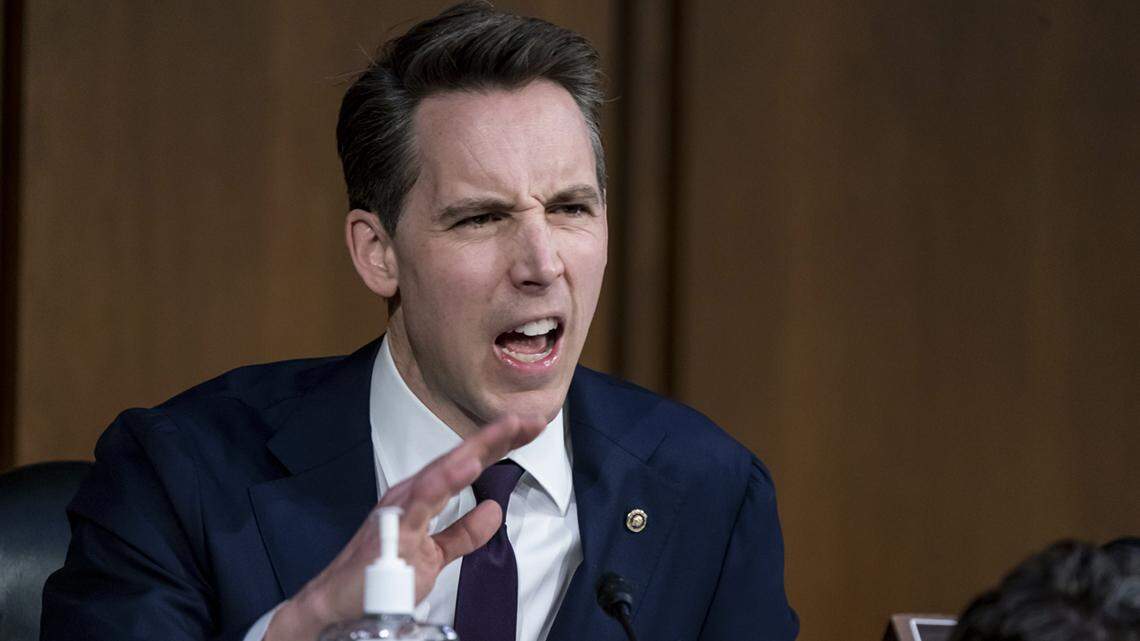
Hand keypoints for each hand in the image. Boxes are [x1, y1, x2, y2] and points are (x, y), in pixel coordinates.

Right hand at [265, 414, 544, 640]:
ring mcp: (402, 508)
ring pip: (443, 470)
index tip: (533, 426)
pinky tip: (466, 468)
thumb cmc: (383, 573)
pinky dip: (442, 482)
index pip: (469, 462)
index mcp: (425, 494)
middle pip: (461, 457)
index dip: (501, 443)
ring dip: (475, 449)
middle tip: (531, 418)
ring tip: (505, 430)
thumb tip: (494, 510)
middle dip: (497, 436)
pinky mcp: (393, 529)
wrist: (343, 602)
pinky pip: (420, 503)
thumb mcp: (436, 552)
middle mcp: (413, 492)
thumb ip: (464, 532)